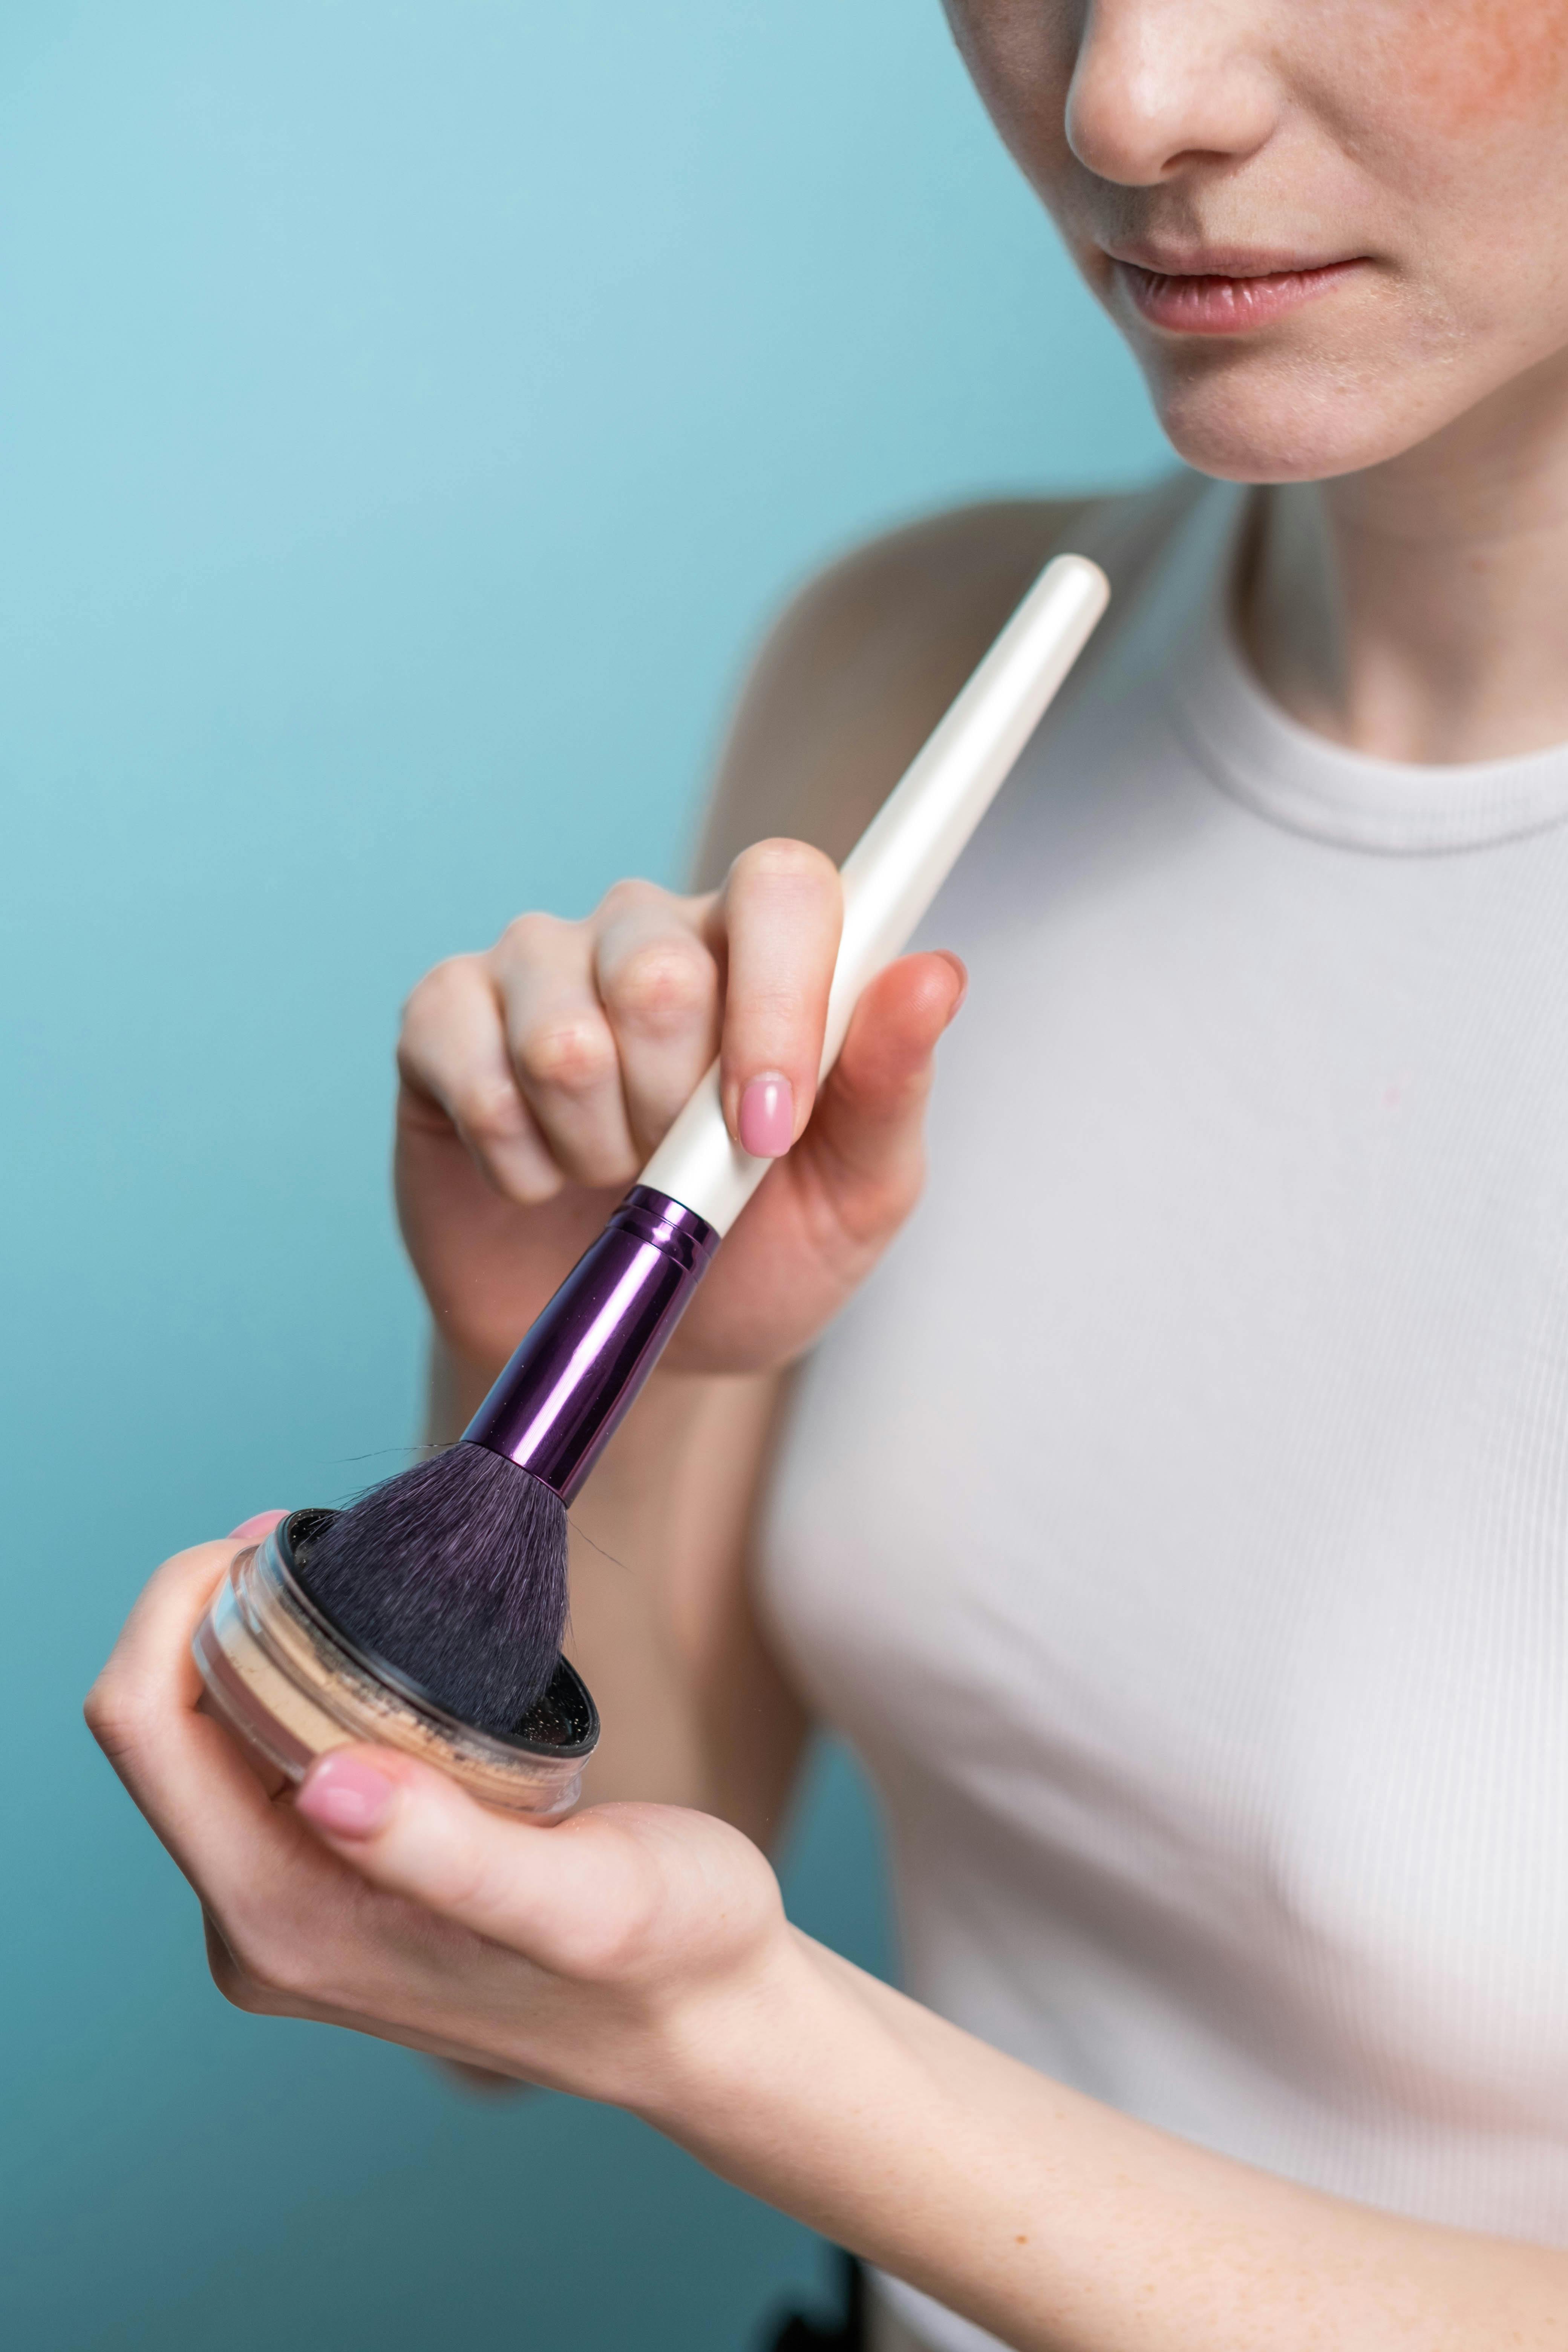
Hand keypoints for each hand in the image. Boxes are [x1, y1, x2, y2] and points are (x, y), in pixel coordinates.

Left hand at [85, 1538, 797, 2104]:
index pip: (147, 1733)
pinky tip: (370, 1648)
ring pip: (211, 1737)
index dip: (178, 1610)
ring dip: (255, 1644)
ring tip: (344, 1581)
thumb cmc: (664, 1957)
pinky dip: (297, 1681)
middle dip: (214, 1611)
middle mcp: (262, 1924)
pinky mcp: (332, 1882)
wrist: (703, 2016)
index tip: (273, 1538)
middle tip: (313, 1539)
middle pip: (163, 1730)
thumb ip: (448, 1856)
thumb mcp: (586, 1902)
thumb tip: (325, 1786)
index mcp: (287, 1924)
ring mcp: (293, 1906)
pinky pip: (264, 1758)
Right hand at [395, 842, 965, 1376]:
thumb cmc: (756, 1258)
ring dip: (595, 1147)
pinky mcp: (444, 1017)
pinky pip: (473, 1074)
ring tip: (613, 1176)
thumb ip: (891, 1086)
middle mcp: (651, 931)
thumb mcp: (855, 1196)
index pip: (783, 885)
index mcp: (766, 952)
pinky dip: (516, 1161)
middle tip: (679, 1167)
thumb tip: (935, 973)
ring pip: (562, 1036)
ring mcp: (540, 964)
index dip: (777, 1002)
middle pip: (658, 970)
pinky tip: (538, 1177)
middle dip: (676, 1113)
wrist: (635, 1346)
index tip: (770, 1127)